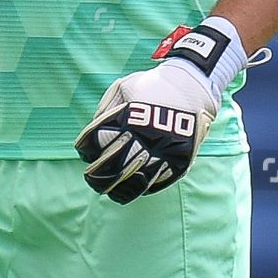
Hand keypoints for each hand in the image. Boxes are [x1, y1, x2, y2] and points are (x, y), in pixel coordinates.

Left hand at [74, 60, 216, 203]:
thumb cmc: (153, 86)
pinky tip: (133, 189)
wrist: (192, 86)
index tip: (85, 154)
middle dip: (97, 176)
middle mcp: (144, 137)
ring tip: (109, 191)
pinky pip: (158, 181)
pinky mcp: (179, 160)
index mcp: (127, 118)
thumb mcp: (124, 87)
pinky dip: (143, 188)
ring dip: (118, 188)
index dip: (86, 150)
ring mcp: (163, 151)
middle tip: (91, 179)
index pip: (97, 141)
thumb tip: (92, 137)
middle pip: (113, 166)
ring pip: (135, 180)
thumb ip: (105, 110)